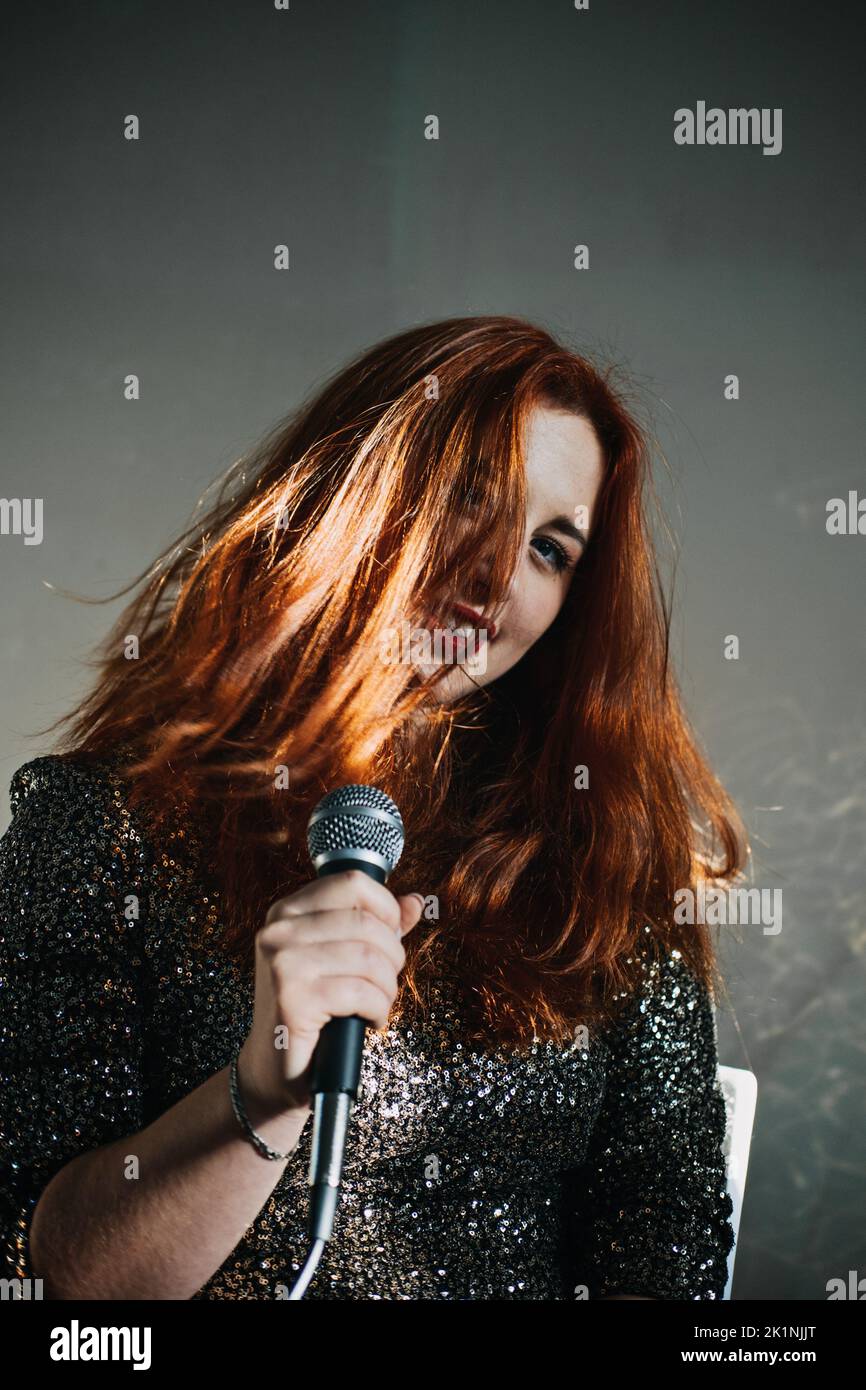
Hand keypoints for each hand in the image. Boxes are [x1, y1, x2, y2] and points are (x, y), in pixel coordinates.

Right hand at [238, 870, 423, 1118]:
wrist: (274, 1068)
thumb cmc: (313, 1011)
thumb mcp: (342, 959)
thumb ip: (377, 926)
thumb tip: (416, 902)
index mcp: (287, 911)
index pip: (351, 883)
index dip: (386, 908)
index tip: (391, 937)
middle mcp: (278, 931)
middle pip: (367, 923)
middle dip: (391, 957)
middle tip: (384, 982)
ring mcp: (282, 964)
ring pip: (369, 958)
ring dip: (387, 988)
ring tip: (377, 1004)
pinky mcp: (293, 999)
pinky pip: (362, 992)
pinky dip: (378, 1009)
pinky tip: (369, 1020)